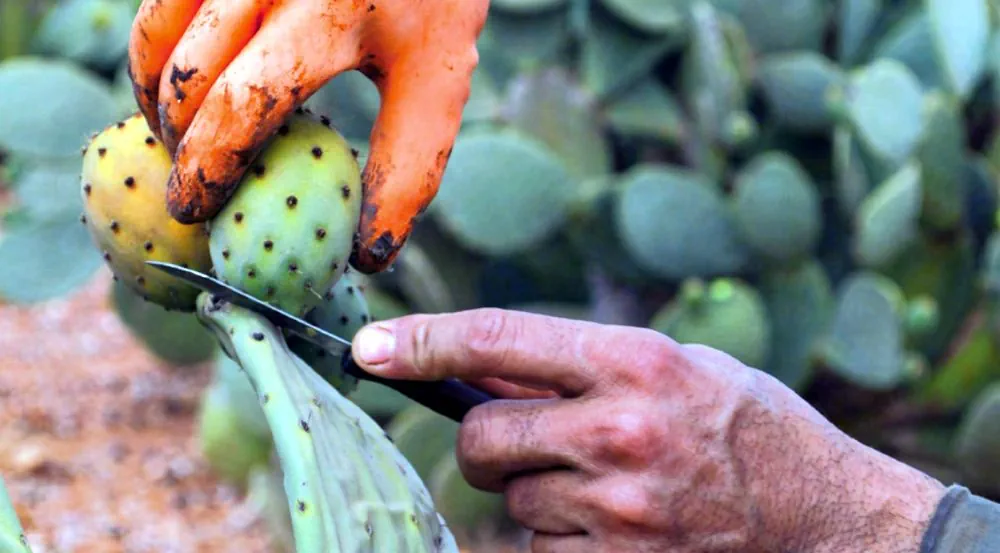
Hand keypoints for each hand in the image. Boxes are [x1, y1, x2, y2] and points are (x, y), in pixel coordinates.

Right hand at [126, 0, 488, 272]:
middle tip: (188, 189)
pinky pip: (162, 4)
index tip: (193, 211)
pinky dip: (158, 53)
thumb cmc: (434, 5)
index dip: (208, 165)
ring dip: (152, 97)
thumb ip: (409, 168)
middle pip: (188, 73)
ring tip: (177, 142)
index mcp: (331, 11)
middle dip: (177, 141)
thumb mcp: (439, 81)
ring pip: (156, 32)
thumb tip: (368, 258)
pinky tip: (179, 90)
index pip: (243, 101)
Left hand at [350, 308, 947, 552]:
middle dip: (488, 443)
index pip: (496, 340)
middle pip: (484, 435)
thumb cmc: (747, 429)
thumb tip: (485, 374)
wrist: (828, 520)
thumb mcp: (677, 368)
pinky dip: (566, 539)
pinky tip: (622, 527)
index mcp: (635, 361)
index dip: (422, 342)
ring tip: (614, 488)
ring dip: (542, 494)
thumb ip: (584, 368)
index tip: (371, 350)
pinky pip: (544, 550)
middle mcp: (620, 431)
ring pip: (516, 500)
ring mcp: (619, 508)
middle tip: (523, 444)